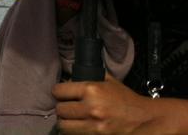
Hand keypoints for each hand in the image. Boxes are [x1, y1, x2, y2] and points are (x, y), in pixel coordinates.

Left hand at [53, 74, 167, 133]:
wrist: (146, 119)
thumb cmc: (127, 99)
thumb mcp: (108, 81)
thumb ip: (89, 77)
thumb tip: (71, 77)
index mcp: (91, 90)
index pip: (59, 91)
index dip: (58, 92)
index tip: (62, 94)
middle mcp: (90, 108)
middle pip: (59, 110)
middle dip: (62, 108)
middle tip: (67, 107)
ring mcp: (94, 125)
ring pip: (63, 126)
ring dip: (65, 122)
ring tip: (71, 119)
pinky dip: (74, 131)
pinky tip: (79, 127)